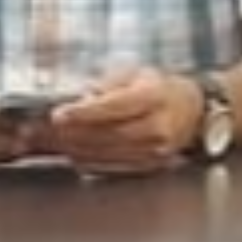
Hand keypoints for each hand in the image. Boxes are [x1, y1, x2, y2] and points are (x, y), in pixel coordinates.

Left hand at [43, 66, 194, 174]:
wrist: (193, 112)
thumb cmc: (160, 89)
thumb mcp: (135, 73)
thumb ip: (106, 84)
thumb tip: (81, 99)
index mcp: (154, 96)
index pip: (112, 107)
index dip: (82, 113)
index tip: (59, 115)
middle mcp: (157, 126)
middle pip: (106, 134)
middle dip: (73, 133)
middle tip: (49, 130)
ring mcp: (155, 150)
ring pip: (107, 154)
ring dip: (77, 149)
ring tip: (57, 141)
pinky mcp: (150, 166)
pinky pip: (113, 167)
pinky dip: (90, 161)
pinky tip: (76, 153)